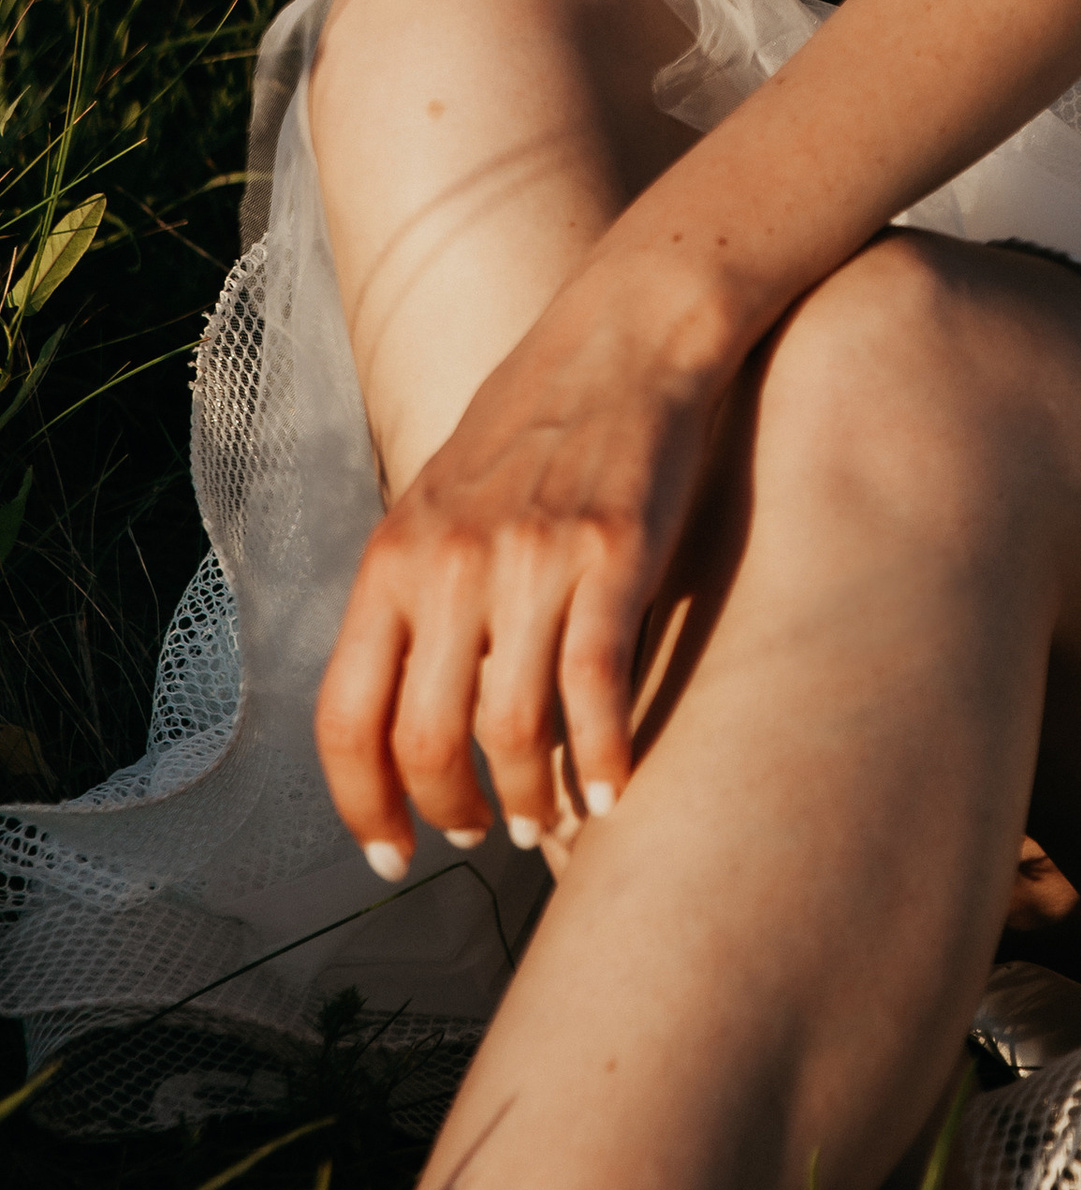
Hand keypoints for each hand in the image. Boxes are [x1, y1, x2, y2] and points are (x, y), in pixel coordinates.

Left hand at [314, 273, 724, 864]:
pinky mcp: (613, 556)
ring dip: (528, 796)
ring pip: (511, 728)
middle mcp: (449, 565)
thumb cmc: (536, 422)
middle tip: (477, 833)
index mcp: (393, 557)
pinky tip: (614, 791)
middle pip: (424, 740)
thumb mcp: (440, 501)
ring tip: (547, 815)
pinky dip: (605, 757)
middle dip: (449, 811)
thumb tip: (408, 714)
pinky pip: (596, 688)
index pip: (345, 718)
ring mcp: (531, 560)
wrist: (626, 334)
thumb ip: (417, 595)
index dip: (361, 806)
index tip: (390, 856)